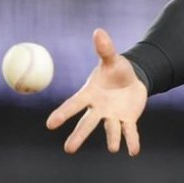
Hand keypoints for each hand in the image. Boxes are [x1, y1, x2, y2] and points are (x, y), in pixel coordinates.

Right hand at [46, 28, 147, 154]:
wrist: (133, 79)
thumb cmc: (116, 70)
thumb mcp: (112, 59)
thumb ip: (105, 49)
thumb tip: (98, 31)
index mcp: (90, 94)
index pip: (74, 104)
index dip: (63, 114)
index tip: (50, 124)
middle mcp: (99, 109)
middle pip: (87, 123)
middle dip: (78, 135)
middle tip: (68, 150)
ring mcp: (113, 116)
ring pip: (110, 130)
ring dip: (111, 139)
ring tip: (112, 148)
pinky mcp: (128, 120)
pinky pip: (129, 132)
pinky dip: (132, 141)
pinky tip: (133, 151)